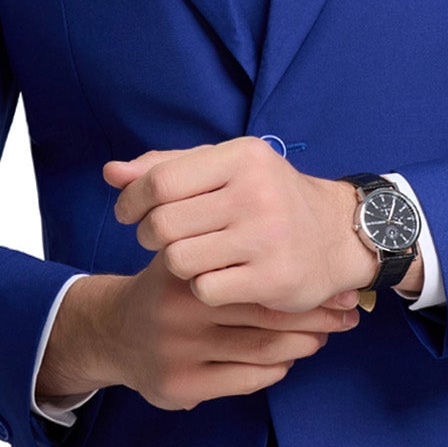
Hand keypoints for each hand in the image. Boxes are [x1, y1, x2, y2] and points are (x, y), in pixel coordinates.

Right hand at [73, 250, 360, 412]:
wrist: (113, 332)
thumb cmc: (170, 287)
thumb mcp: (186, 250)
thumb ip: (232, 241)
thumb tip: (312, 251)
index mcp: (186, 266)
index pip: (260, 273)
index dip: (306, 283)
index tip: (339, 285)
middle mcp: (181, 308)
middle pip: (268, 313)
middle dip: (317, 315)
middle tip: (347, 313)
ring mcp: (179, 350)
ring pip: (263, 349)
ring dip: (304, 343)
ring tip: (324, 335)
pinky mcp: (180, 385)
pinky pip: (246, 379)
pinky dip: (277, 368)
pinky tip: (288, 357)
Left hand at [106, 136, 375, 312]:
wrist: (337, 235)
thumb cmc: (268, 198)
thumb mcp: (224, 169)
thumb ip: (166, 167)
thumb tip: (110, 173)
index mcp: (242, 157)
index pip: (160, 181)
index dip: (132, 201)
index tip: (130, 214)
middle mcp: (256, 192)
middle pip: (164, 224)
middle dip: (151, 236)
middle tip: (164, 240)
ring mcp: (268, 237)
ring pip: (179, 260)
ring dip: (176, 264)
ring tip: (193, 258)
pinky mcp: (274, 279)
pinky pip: (205, 290)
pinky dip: (202, 288)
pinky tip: (218, 278)